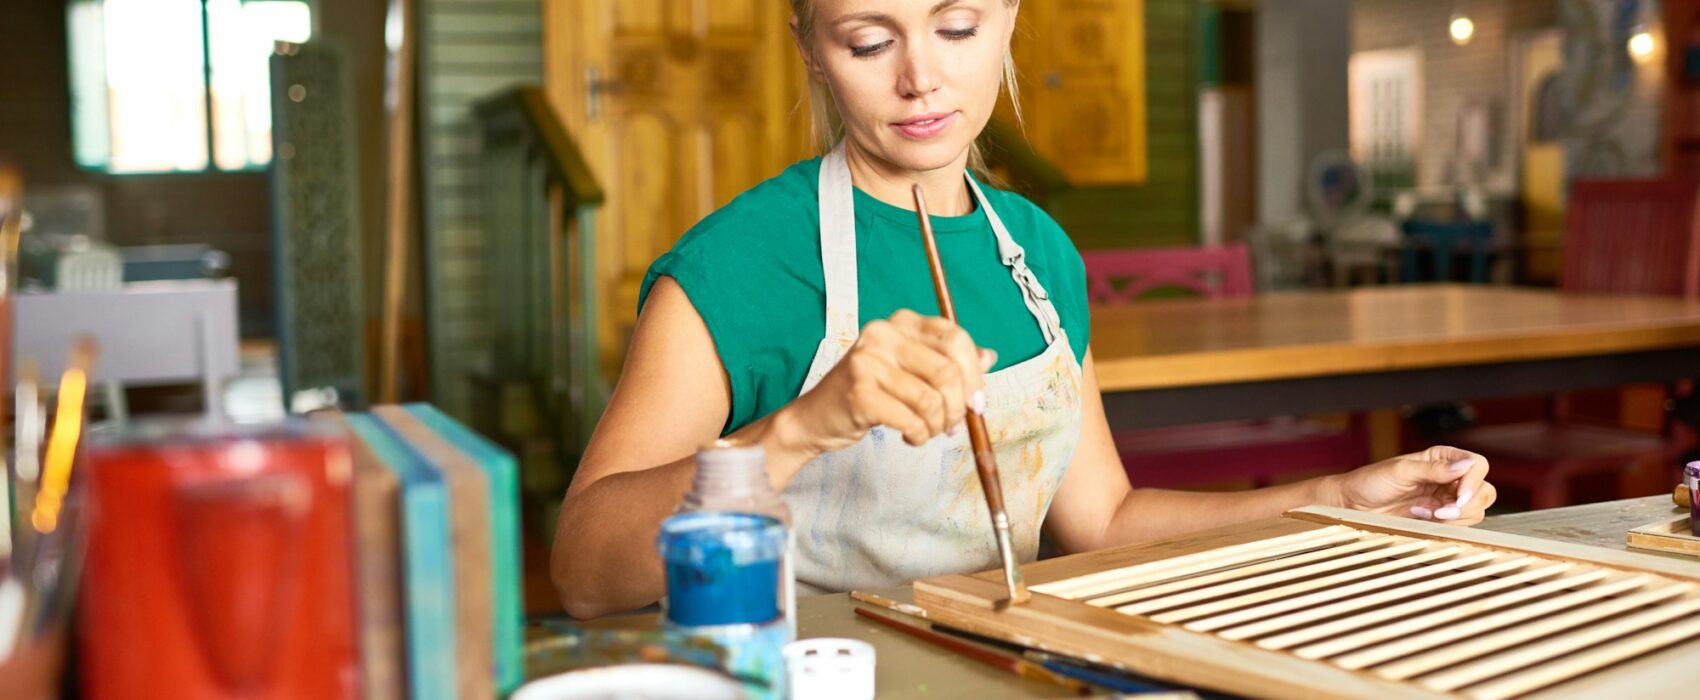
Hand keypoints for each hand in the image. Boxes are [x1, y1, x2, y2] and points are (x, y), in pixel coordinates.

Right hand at [778, 309, 994, 452]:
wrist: (818, 417)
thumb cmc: (870, 393)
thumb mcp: (911, 370)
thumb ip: (948, 361)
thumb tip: (989, 356)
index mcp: (902, 322)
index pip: (955, 338)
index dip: (974, 375)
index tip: (978, 403)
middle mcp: (883, 334)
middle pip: (947, 372)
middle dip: (959, 408)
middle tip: (952, 426)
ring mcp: (867, 361)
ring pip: (931, 401)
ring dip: (936, 426)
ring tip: (926, 432)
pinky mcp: (859, 392)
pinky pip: (910, 419)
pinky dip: (918, 435)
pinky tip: (910, 436)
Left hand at [1330, 446, 1495, 524]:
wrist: (1354, 505)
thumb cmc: (1371, 482)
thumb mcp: (1400, 471)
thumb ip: (1433, 469)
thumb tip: (1465, 465)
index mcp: (1441, 458)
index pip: (1477, 465)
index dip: (1473, 481)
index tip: (1458, 495)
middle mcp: (1448, 476)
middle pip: (1484, 490)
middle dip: (1468, 504)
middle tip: (1441, 511)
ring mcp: (1446, 498)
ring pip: (1476, 510)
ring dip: (1455, 516)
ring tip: (1424, 512)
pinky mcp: (1440, 516)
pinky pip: (1460, 524)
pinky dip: (1445, 524)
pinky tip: (1421, 517)